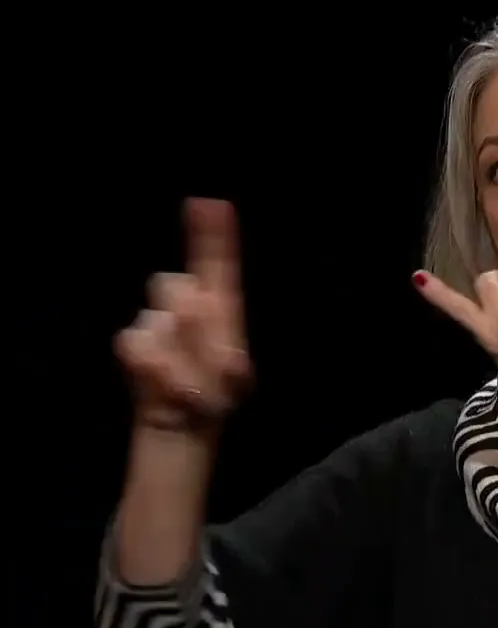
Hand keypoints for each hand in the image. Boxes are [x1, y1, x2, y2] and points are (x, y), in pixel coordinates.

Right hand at [115, 198, 251, 434]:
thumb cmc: (214, 394)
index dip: (212, 235)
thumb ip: (222, 351)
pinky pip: (135, 344)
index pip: (217, 264)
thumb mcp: (231, 376)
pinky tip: (167, 386)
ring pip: (156, 322)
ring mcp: (159, 323)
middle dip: (189, 322)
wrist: (183, 423)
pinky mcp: (135, 344)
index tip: (211, 204)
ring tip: (190, 382)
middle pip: (173, 286)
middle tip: (210, 361)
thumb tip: (197, 327)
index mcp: (221, 306)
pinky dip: (155, 371)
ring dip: (177, 357)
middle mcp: (187, 305)